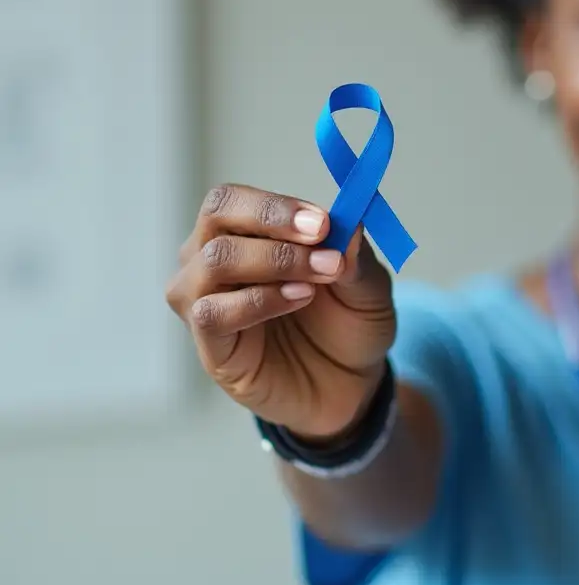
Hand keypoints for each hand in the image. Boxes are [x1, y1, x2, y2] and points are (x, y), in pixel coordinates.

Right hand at [166, 184, 395, 439]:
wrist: (350, 384)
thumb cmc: (348, 323)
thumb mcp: (368, 285)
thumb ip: (356, 255)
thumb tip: (349, 222)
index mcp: (244, 234)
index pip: (232, 200)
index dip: (276, 204)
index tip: (323, 221)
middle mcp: (212, 261)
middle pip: (215, 218)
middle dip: (273, 224)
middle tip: (323, 240)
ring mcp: (205, 303)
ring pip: (212, 261)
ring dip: (273, 261)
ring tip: (318, 278)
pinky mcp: (210, 347)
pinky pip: (211, 313)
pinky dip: (258, 301)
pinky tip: (297, 300)